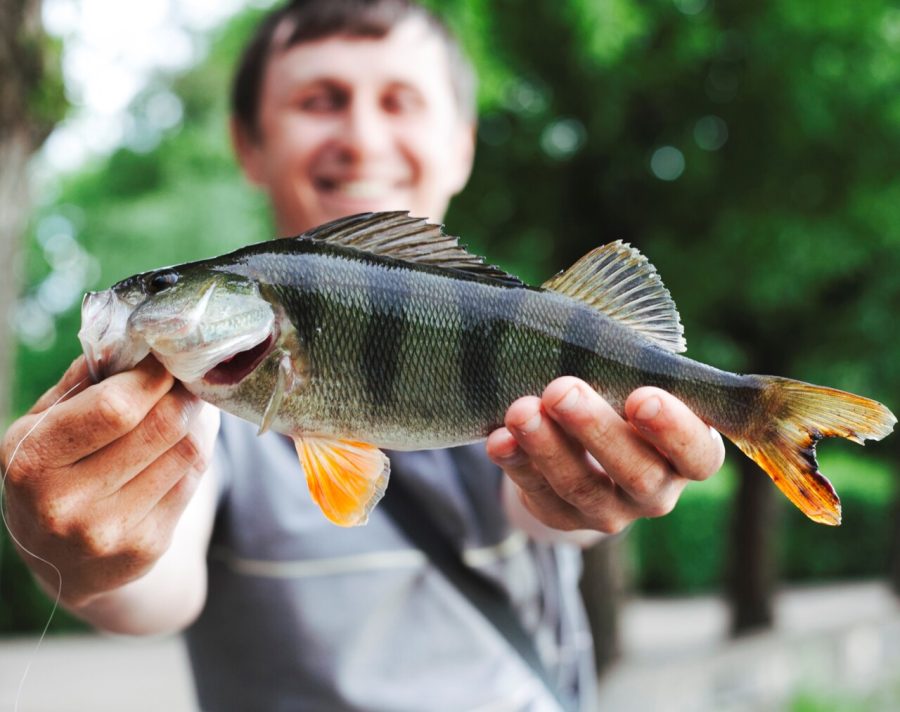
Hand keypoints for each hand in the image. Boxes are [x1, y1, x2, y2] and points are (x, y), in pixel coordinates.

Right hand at [0, 356, 217, 606]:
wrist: (61, 564)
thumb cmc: (53, 474)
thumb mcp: (43, 426)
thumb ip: (82, 382)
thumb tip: (132, 337)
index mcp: (32, 459)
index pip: (116, 407)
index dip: (154, 376)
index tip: (167, 356)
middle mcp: (66, 502)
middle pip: (163, 426)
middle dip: (184, 392)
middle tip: (189, 376)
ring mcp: (108, 531)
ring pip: (187, 451)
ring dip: (197, 420)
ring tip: (188, 404)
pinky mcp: (145, 547)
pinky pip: (193, 480)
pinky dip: (197, 452)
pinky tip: (185, 441)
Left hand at [486, 377, 724, 533]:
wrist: (583, 446)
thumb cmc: (620, 395)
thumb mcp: (635, 378)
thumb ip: (630, 361)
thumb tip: (593, 310)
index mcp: (689, 454)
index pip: (697, 453)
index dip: (673, 430)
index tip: (641, 396)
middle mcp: (656, 490)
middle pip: (636, 472)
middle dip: (596, 429)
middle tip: (562, 390)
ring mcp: (611, 511)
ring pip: (581, 487)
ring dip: (548, 446)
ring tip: (521, 410)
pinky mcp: (564, 518)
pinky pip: (539, 496)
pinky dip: (517, 465)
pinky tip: (500, 439)